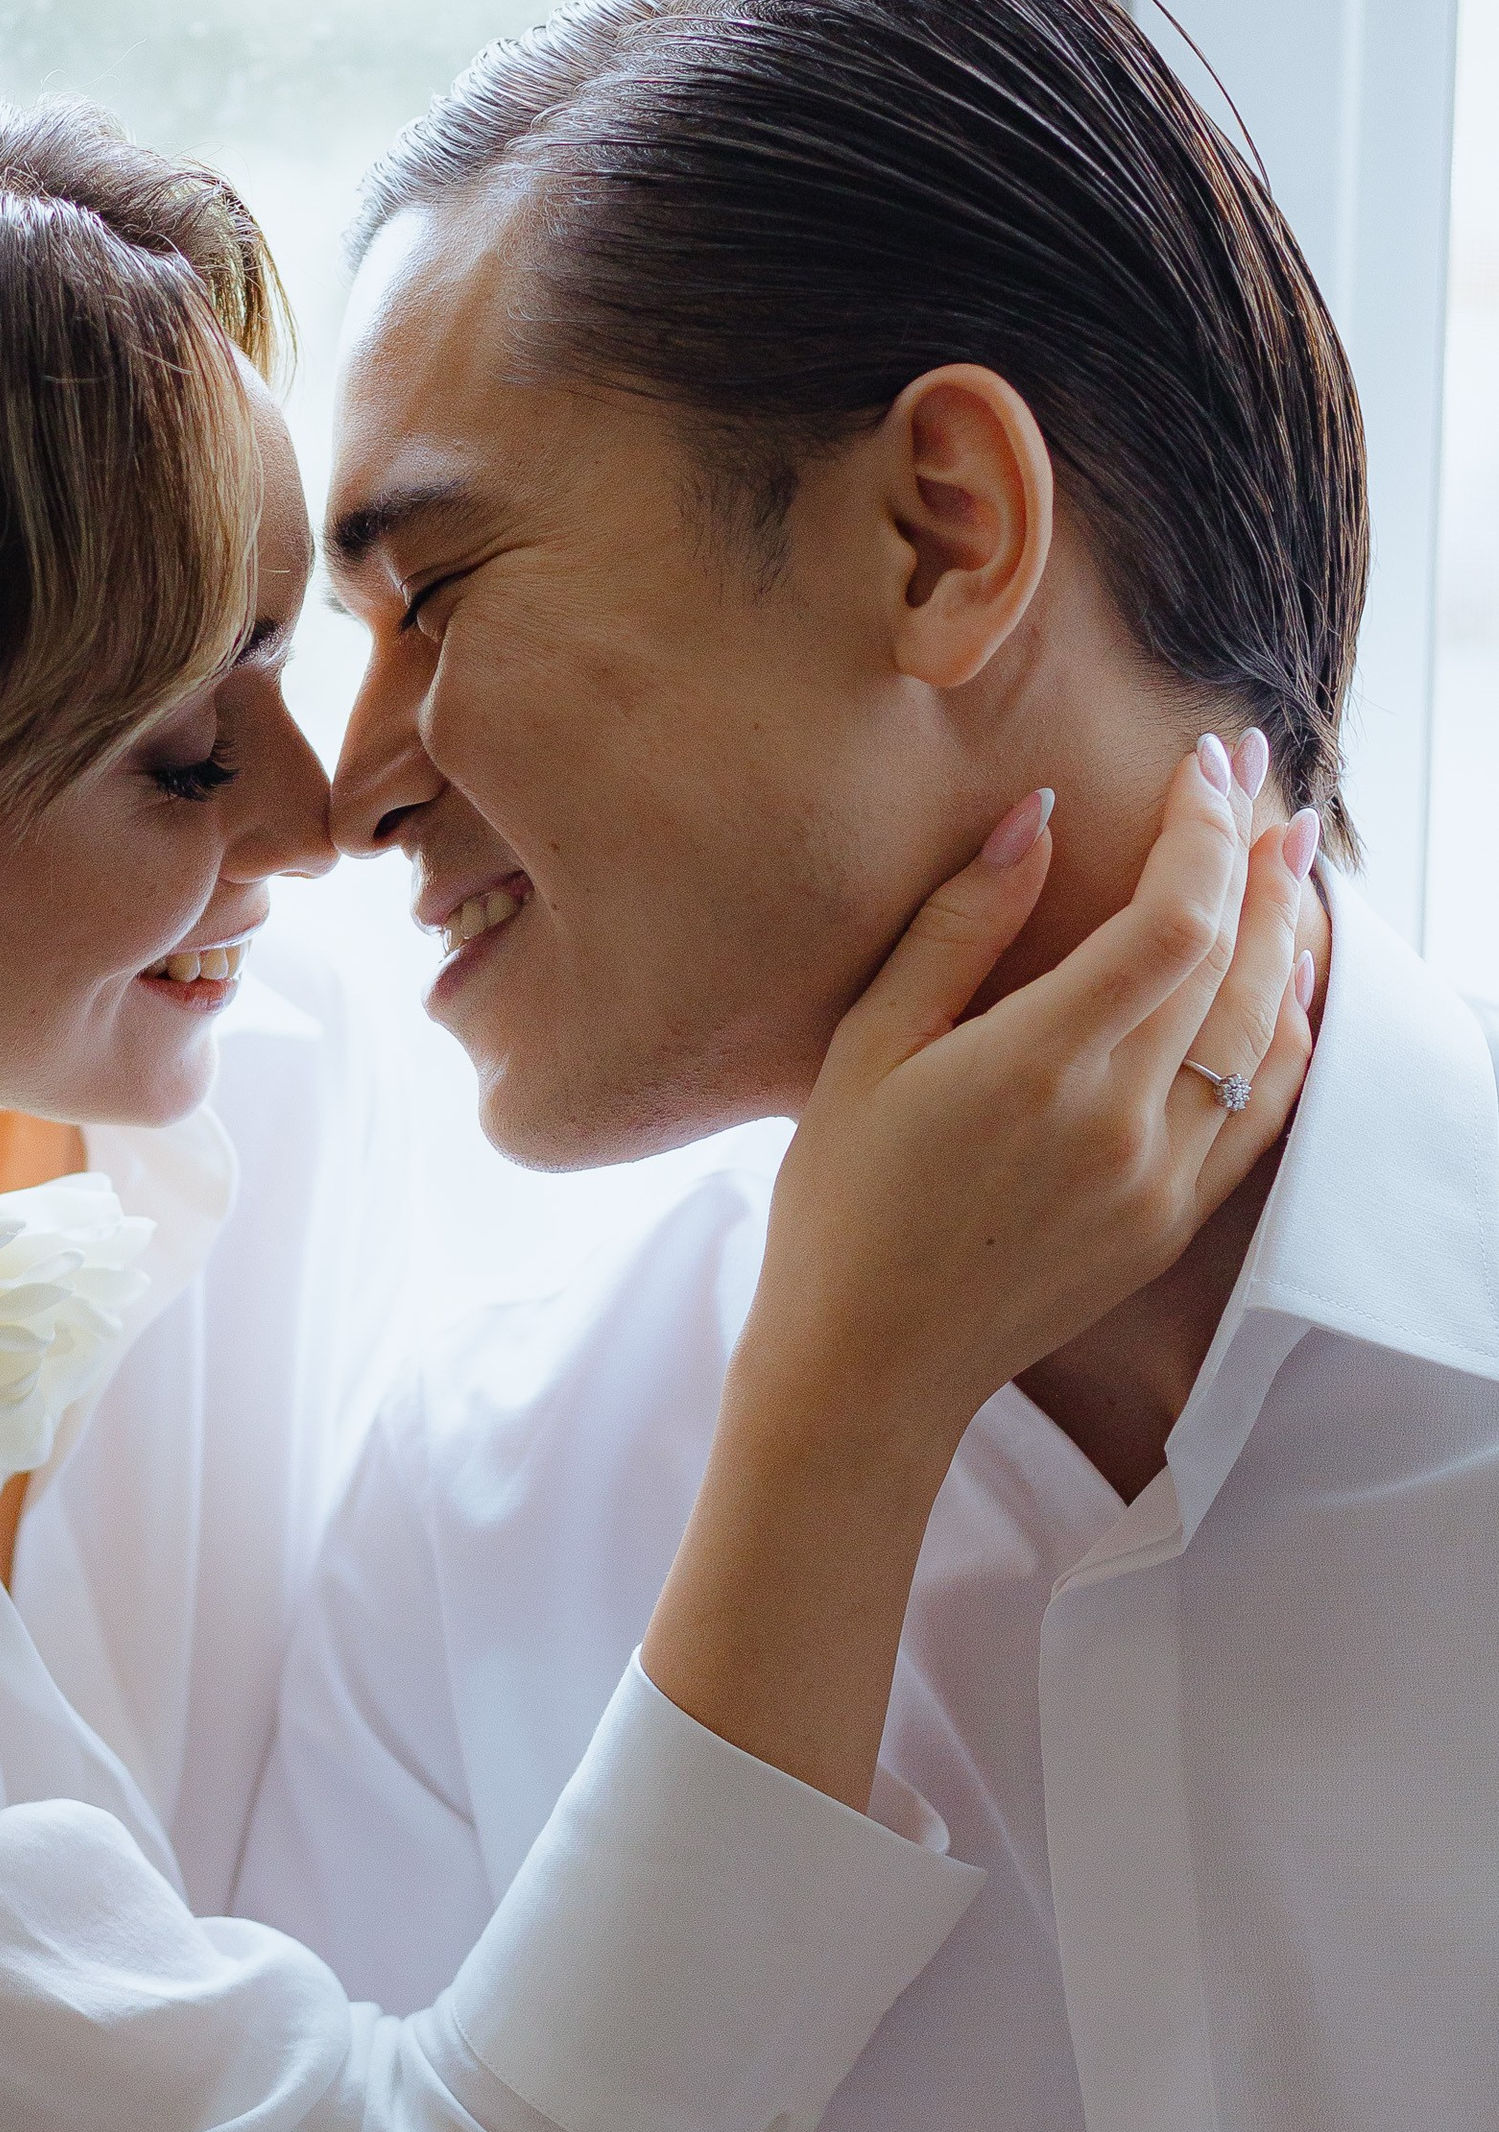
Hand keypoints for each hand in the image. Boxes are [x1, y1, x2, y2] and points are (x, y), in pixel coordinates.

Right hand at [746, 734, 1313, 1465]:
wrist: (870, 1366)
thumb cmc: (843, 1203)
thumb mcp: (869, 1048)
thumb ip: (957, 927)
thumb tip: (1034, 820)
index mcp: (1041, 1066)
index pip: (1173, 921)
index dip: (1202, 832)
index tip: (1203, 765)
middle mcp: (1123, 1123)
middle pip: (1234, 964)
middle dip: (1253, 861)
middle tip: (1259, 784)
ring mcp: (1160, 1181)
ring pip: (1266, 1036)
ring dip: (1287, 939)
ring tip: (1288, 865)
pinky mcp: (1172, 1223)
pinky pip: (1263, 1111)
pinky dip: (1288, 1034)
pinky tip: (1285, 984)